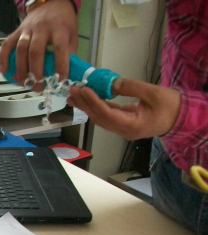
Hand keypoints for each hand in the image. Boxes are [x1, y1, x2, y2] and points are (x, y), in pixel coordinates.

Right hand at [0, 0, 77, 90]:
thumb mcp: (72, 35)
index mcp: (59, 29)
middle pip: (35, 52)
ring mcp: (27, 30)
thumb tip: (65, 75)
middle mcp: (42, 28)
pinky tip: (3, 71)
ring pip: (21, 50)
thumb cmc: (63, 23)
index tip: (59, 81)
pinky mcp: (17, 31)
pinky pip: (7, 44)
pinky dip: (3, 58)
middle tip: (37, 87)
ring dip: (21, 69)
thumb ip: (69, 54)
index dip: (60, 66)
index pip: (60, 49)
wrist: (52, 4)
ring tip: (23, 83)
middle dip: (35, 72)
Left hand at [66, 78, 181, 140]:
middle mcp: (124, 130)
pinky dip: (97, 106)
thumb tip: (112, 84)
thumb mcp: (153, 92)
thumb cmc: (171, 106)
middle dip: (85, 104)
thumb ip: (131, 87)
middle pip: (100, 118)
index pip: (107, 114)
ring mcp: (123, 128)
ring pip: (101, 118)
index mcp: (132, 126)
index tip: (84, 90)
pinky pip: (107, 116)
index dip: (94, 102)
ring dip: (87, 106)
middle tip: (73, 91)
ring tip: (74, 96)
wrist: (182, 118)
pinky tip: (88, 99)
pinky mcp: (124, 123)